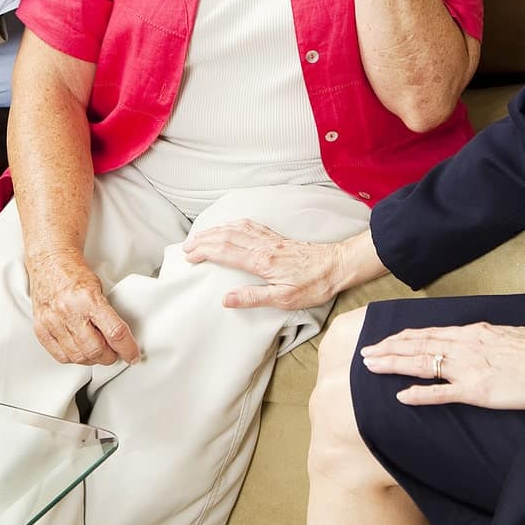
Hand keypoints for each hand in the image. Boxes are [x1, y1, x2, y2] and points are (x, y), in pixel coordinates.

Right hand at [24, 247, 140, 364]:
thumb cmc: (75, 274)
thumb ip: (108, 315)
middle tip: (114, 353)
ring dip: (92, 359)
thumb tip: (120, 341)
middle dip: (109, 357)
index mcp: (89, 299)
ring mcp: (53, 322)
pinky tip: (80, 350)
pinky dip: (74, 358)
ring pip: (78, 357)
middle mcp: (69, 311)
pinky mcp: (41, 329)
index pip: (114, 332)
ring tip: (97, 352)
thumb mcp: (99, 289)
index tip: (132, 355)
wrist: (50, 263)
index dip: (127, 349)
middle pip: (96, 350)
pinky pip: (60, 356)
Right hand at [182, 219, 346, 310]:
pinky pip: (249, 226)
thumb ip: (253, 298)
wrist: (338, 265)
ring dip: (215, 231)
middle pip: (226, 237)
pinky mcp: (277, 238)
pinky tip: (229, 226)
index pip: (225, 252)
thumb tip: (225, 299)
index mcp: (261, 261)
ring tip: (200, 236)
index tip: (189, 256)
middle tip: (186, 247)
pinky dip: (233, 225)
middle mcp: (262, 246)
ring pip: (235, 229)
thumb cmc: (314, 285)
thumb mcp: (284, 299)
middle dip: (203, 240)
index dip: (204, 252)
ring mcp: (270, 239)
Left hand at [359, 323, 524, 408]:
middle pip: (417, 345)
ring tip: (371, 366)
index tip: (386, 339)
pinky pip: (440, 393)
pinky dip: (418, 394)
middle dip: (388, 348)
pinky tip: (400, 396)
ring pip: (421, 363)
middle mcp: (463, 345)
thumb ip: (487, 336)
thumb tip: (478, 337)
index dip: (403, 337)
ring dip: (393, 364)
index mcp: (471, 332)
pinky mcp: (475, 390)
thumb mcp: (508, 334)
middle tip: (365, 353)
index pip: (429, 333)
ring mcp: (467, 368)